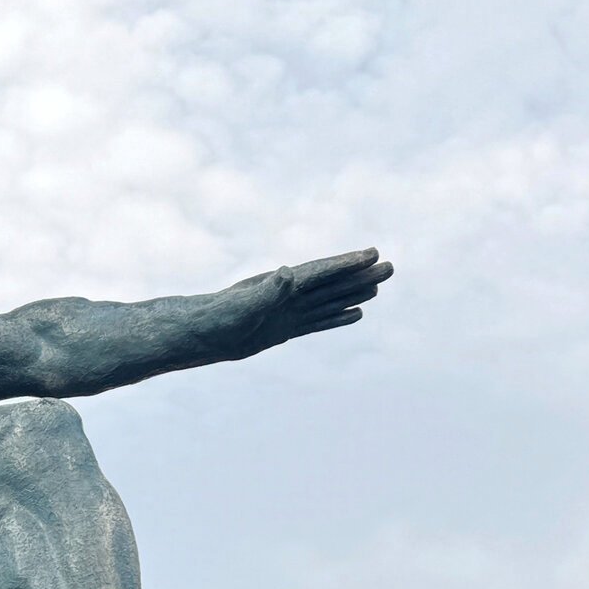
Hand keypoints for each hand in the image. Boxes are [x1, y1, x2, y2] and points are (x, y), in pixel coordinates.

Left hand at [206, 247, 392, 359]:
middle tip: (390, 266)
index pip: (321, 272)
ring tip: (379, 286)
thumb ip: (266, 292)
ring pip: (329, 301)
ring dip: (354, 293)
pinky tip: (356, 314)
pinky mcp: (283, 328)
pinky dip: (337, 317)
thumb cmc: (216, 318)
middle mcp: (288, 295)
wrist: (198, 335)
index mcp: (280, 285)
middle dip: (360, 275)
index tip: (372, 253)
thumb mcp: (242, 305)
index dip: (346, 264)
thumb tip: (286, 273)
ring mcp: (287, 311)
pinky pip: (317, 321)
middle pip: (331, 283)